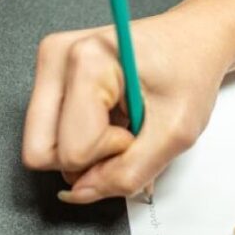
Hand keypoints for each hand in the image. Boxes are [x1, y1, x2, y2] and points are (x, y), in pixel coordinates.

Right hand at [21, 0, 234, 203]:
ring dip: (87, 150)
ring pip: (42, 146)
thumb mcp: (175, 133)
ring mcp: (49, 65)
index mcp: (87, 61)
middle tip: (125, 134)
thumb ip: (128, 174)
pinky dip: (83, 138)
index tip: (138, 130)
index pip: (72, 152)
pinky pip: (50, 134)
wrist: (194, 40)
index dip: (110, 155)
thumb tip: (82, 194)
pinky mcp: (51, 76)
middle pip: (40, 151)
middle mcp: (57, 58)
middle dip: (86, 160)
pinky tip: (110, 117)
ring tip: (120, 123)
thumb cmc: (189, 70)